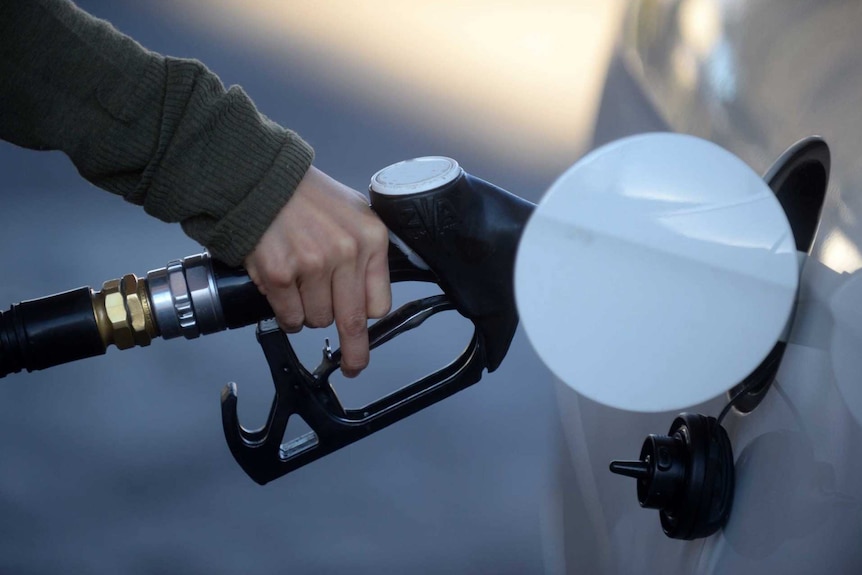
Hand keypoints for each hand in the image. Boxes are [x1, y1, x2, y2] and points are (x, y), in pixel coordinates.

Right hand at [244, 166, 391, 376]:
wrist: (260, 179)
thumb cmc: (306, 196)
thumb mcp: (354, 213)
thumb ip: (366, 252)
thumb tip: (370, 298)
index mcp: (371, 238)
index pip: (379, 303)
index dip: (367, 318)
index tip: (364, 331)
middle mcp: (346, 253)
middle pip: (353, 322)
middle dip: (353, 352)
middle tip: (351, 367)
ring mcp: (312, 265)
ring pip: (317, 321)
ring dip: (307, 315)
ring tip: (299, 286)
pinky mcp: (280, 275)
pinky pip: (290, 318)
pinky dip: (286, 315)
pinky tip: (283, 293)